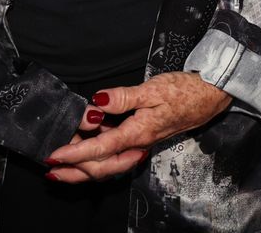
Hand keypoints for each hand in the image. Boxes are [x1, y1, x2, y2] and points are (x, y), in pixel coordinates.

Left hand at [45, 72, 231, 182]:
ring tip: (63, 166)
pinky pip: (116, 154)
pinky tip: (88, 148)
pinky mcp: (143, 137)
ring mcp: (141, 143)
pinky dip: (98, 157)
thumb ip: (123, 97)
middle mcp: (138, 144)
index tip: (54, 157)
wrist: (209, 97)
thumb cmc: (183, 91)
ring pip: (108, 164)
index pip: (100, 149)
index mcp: (138, 133)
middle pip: (102, 167)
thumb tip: (97, 102)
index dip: (75, 154)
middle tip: (51, 170)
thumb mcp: (152, 89)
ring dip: (84, 167)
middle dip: (75, 171)